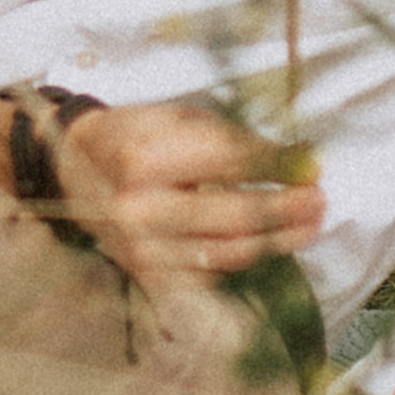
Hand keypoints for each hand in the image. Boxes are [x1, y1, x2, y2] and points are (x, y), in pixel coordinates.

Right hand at [56, 97, 325, 285]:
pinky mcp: (146, 274)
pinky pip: (210, 274)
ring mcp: (142, 249)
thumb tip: (299, 163)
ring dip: (276, 241)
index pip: (228, 166)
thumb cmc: (135, 136)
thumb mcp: (181, 120)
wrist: (73, 168)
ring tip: (309, 225)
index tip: (313, 167)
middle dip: (285, 211)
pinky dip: (244, 259)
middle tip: (321, 202)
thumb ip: (237, 142)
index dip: (277, 168)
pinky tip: (270, 245)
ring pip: (227, 253)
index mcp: (145, 160)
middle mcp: (140, 210)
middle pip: (233, 218)